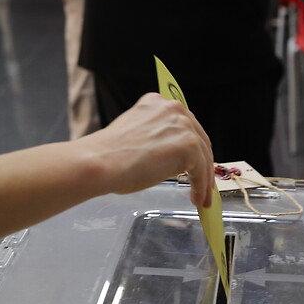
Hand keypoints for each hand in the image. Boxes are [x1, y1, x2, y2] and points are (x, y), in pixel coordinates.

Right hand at [81, 93, 215, 207]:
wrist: (100, 162)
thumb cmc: (108, 156)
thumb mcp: (135, 135)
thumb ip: (154, 137)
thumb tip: (169, 156)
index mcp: (157, 103)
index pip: (183, 126)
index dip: (190, 148)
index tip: (192, 164)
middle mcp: (172, 109)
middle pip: (199, 139)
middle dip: (202, 164)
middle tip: (202, 183)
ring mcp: (182, 126)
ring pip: (203, 156)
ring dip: (204, 180)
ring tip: (200, 198)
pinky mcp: (188, 146)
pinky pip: (201, 170)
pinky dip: (201, 187)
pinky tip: (196, 199)